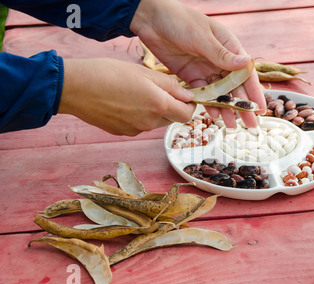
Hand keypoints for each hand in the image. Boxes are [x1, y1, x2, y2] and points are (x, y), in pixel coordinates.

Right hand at [58, 58, 195, 135]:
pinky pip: (139, 126)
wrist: (75, 88)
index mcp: (158, 105)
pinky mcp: (122, 132)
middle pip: (171, 119)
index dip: (189, 106)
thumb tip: (187, 95)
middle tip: (159, 90)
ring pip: (155, 123)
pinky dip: (139, 116)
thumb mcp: (144, 72)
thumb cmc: (108, 74)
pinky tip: (125, 102)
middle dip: (171, 107)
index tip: (185, 96)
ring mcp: (135, 130)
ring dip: (154, 111)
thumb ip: (170, 85)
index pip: (187, 115)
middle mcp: (149, 122)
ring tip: (137, 93)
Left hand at [130, 0, 265, 127]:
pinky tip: (213, 115)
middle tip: (249, 124)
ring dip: (226, 108)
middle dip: (242, 105)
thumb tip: (246, 63)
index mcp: (229, 46)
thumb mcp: (202, 37)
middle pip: (235, 86)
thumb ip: (222, 54)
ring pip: (220, 93)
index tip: (260, 108)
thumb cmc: (180, 20)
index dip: (254, 92)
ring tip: (231, 125)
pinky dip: (208, 104)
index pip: (246, 72)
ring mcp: (206, 68)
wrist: (151, 19)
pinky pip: (202, 93)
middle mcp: (220, 59)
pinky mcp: (191, 75)